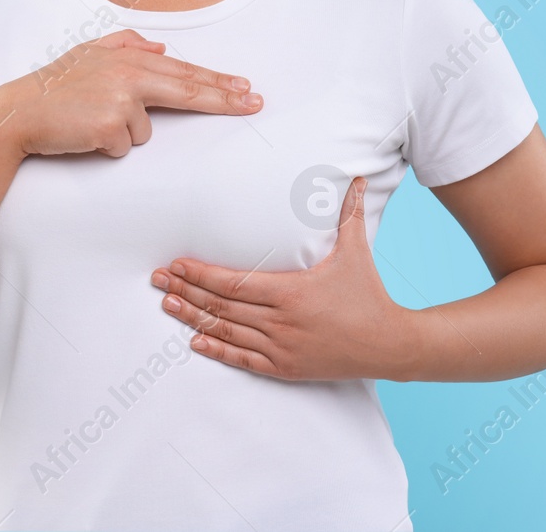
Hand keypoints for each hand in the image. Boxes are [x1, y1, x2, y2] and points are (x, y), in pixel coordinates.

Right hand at [4, 29, 261, 157]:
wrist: (17, 112)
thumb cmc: (54, 85)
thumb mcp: (88, 53)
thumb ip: (125, 44)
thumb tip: (160, 48)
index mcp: (130, 58)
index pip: (184, 71)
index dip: (218, 81)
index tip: (245, 87)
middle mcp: (131, 74)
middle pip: (189, 90)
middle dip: (226, 99)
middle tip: (255, 103)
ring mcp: (122, 100)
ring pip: (146, 130)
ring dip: (123, 132)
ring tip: (91, 121)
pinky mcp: (111, 127)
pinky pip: (125, 146)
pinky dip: (107, 146)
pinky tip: (85, 133)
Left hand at [150, 176, 420, 381]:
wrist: (388, 344)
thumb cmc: (369, 294)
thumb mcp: (356, 251)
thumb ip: (350, 213)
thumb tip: (356, 178)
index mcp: (292, 292)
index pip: (234, 283)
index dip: (201, 274)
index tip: (177, 264)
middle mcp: (280, 322)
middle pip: (222, 306)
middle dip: (186, 291)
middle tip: (158, 280)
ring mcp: (281, 348)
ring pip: (226, 332)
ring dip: (193, 318)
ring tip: (167, 304)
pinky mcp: (285, 367)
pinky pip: (242, 360)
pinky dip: (217, 350)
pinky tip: (195, 341)